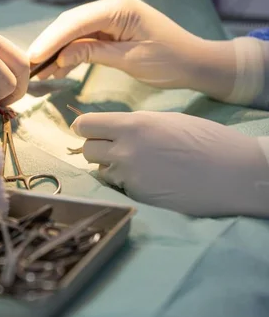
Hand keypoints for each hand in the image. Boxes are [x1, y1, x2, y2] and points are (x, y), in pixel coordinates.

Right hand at [28, 0, 265, 103]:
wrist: (193, 63)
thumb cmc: (169, 61)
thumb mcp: (130, 60)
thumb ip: (93, 53)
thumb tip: (60, 56)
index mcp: (120, 8)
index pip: (77, 22)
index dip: (52, 40)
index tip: (33, 58)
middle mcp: (112, 7)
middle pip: (70, 24)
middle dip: (48, 45)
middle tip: (29, 67)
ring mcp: (110, 17)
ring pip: (73, 33)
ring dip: (56, 52)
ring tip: (38, 73)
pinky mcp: (110, 30)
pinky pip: (83, 40)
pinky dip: (69, 55)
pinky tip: (56, 69)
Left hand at [72, 111, 268, 217]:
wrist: (233, 173)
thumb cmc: (206, 141)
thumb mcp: (166, 121)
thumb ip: (134, 125)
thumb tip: (111, 128)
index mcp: (133, 125)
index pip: (85, 125)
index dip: (84, 127)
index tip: (87, 130)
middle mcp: (125, 150)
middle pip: (87, 149)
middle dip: (96, 148)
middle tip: (113, 147)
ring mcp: (130, 176)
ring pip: (101, 170)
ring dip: (111, 166)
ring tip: (138, 164)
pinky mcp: (137, 195)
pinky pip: (119, 186)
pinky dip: (126, 182)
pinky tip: (149, 178)